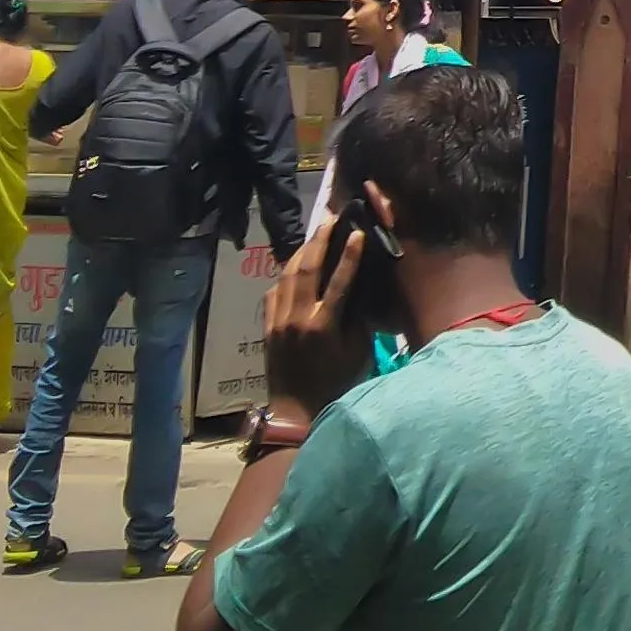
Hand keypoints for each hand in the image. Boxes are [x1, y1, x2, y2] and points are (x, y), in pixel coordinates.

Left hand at [259, 210, 371, 422]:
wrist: (296, 412)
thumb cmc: (335, 384)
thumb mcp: (357, 352)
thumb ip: (359, 318)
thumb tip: (362, 288)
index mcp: (324, 325)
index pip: (340, 279)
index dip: (351, 254)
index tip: (359, 232)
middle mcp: (297, 317)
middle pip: (307, 268)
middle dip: (320, 240)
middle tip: (331, 218)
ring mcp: (278, 321)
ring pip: (287, 275)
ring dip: (301, 251)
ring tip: (315, 234)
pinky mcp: (268, 326)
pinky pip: (275, 291)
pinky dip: (286, 274)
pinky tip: (295, 267)